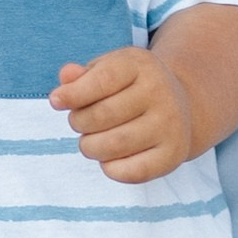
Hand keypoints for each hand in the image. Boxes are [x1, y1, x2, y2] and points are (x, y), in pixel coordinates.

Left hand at [49, 45, 199, 183]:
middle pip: (101, 116)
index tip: (56, 101)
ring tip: (91, 141)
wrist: (181, 105)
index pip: (101, 81)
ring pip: (112, 146)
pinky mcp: (173, 154)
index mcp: (141, 65)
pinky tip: (110, 158)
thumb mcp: (107, 70)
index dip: (72, 94)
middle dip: (79, 122)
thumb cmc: (130, 87)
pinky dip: (110, 168)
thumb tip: (66, 76)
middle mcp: (160, 92)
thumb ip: (82, 76)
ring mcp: (170, 124)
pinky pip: (130, 172)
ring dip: (90, 147)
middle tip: (80, 122)